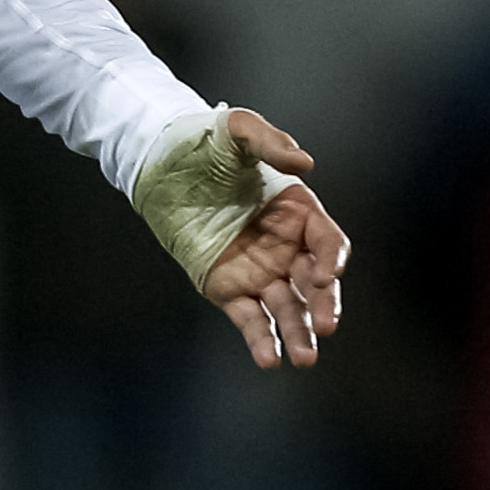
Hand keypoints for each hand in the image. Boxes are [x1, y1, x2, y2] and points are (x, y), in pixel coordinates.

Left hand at [199, 108, 350, 369]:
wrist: (157, 160)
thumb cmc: (203, 142)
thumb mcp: (237, 129)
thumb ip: (270, 141)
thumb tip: (305, 163)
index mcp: (299, 213)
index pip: (329, 242)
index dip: (332, 260)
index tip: (326, 274)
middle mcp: (286, 247)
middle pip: (315, 283)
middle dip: (324, 305)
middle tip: (327, 325)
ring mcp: (258, 270)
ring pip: (286, 308)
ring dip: (297, 333)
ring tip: (304, 359)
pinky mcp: (226, 287)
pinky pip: (248, 317)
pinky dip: (259, 339)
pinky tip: (268, 360)